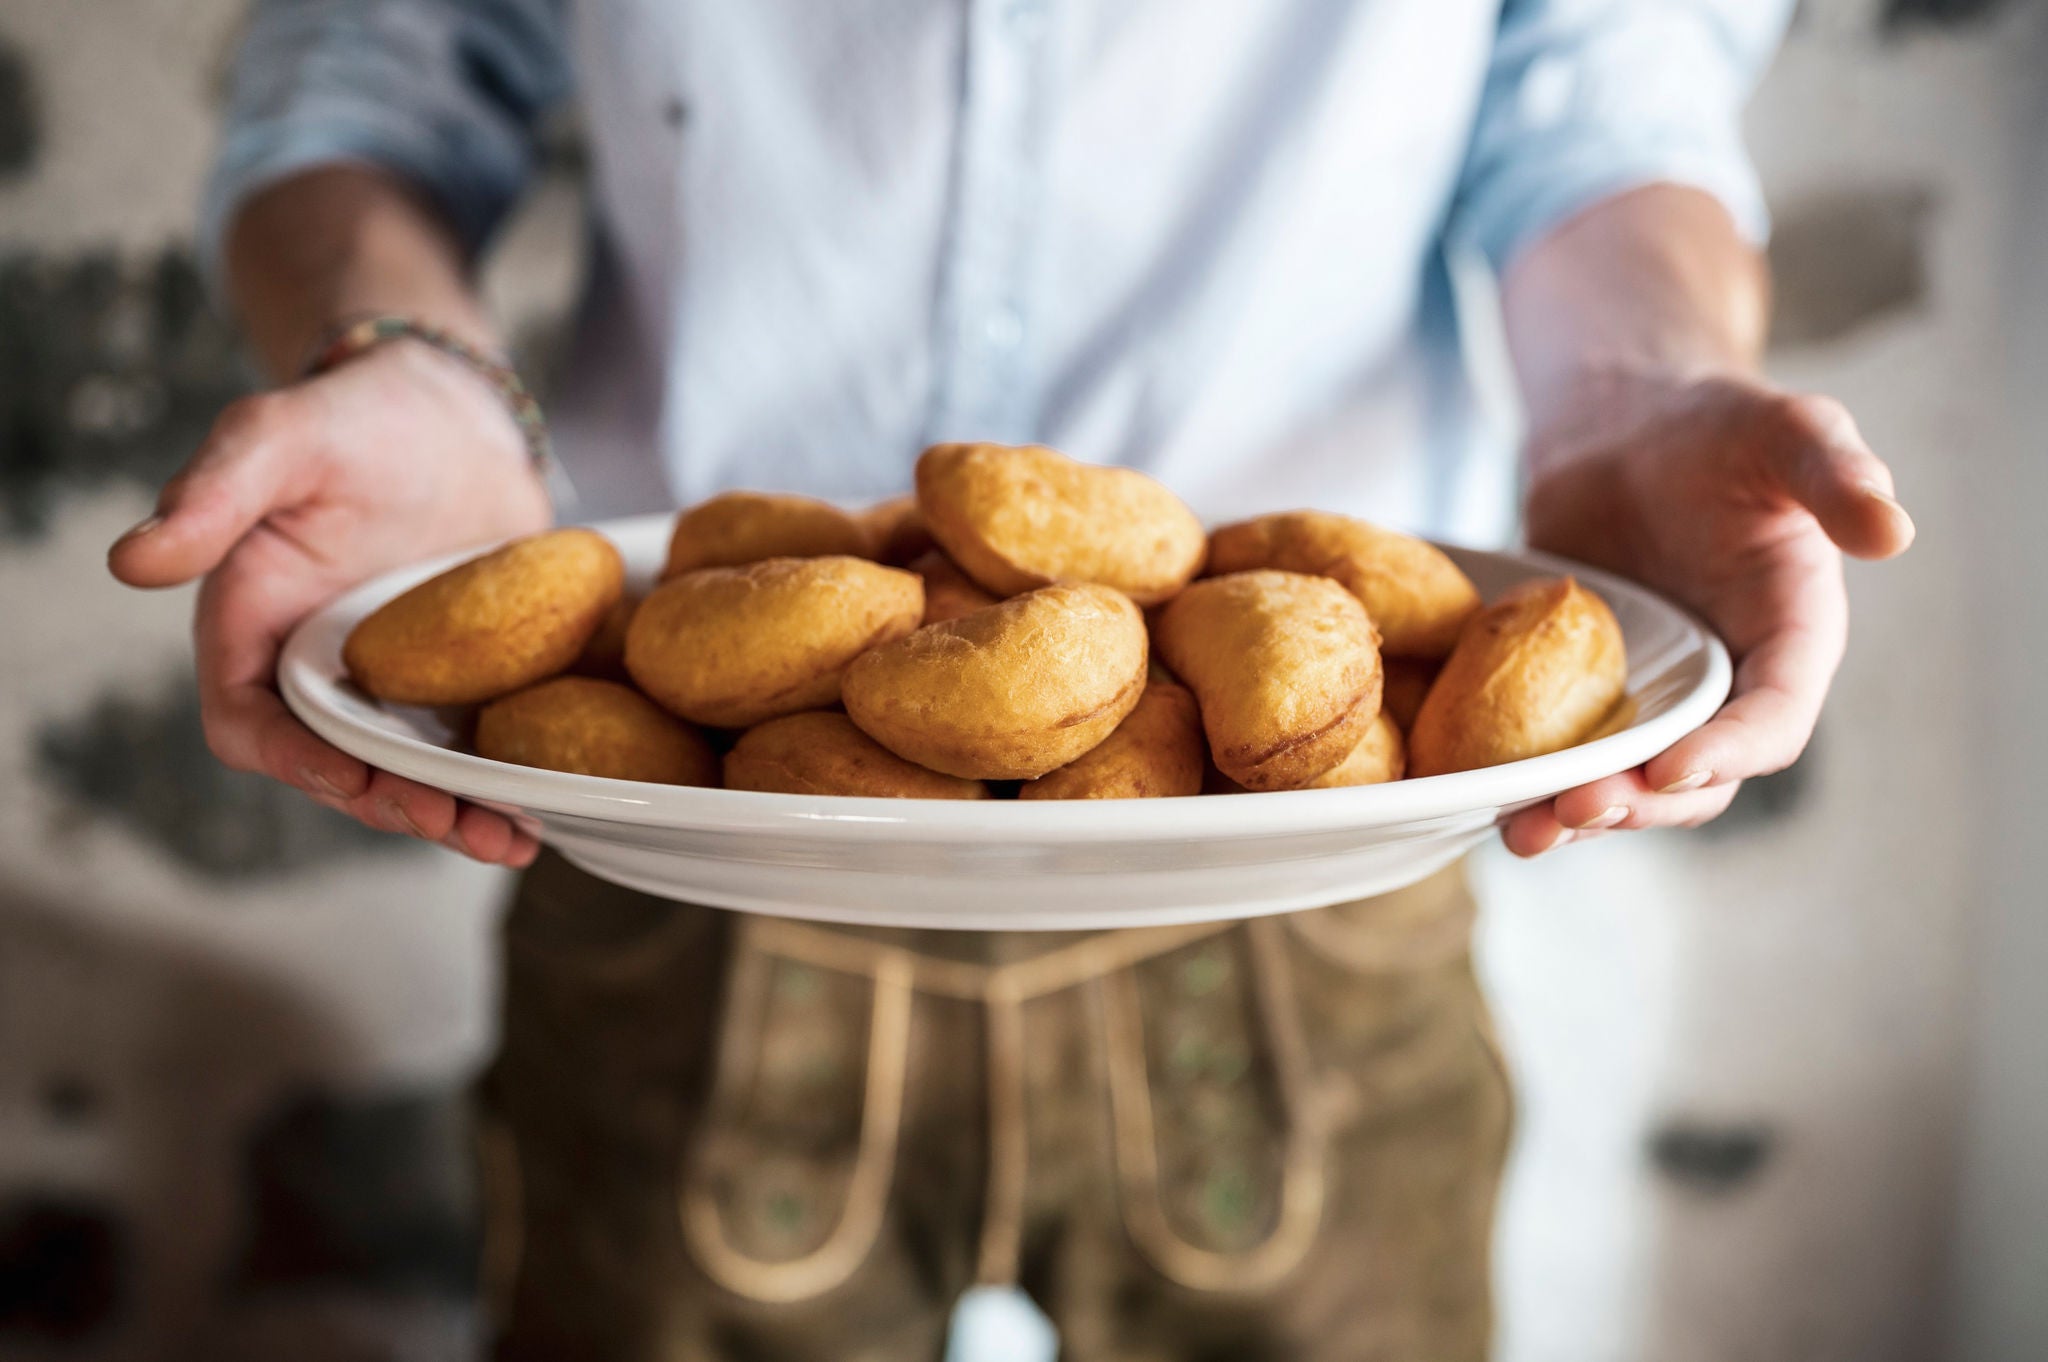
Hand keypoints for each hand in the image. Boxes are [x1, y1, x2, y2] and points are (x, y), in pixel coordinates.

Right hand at [108, 340, 553, 864]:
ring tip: (513, 840)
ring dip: (455, 816)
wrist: (457, 414)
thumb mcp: (279, 436)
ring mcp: (396, 684)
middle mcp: (322, 670)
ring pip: (412, 773)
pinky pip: (472, 748)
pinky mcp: (462, 681)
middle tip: (455, 822)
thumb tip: (132, 562)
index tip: (350, 773)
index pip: (249, 723)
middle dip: (393, 805)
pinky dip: (502, 784)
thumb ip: (213, 494)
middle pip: (340, 768)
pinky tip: (549, 809)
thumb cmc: (356, 415)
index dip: (292, 761)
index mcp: (258, 628)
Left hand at [1501, 369, 1915, 856]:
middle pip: (1699, 778)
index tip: (1677, 763)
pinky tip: (1489, 806)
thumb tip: (1893, 529)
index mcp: (1791, 640)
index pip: (1776, 718)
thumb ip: (1838, 474)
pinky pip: (1569, 757)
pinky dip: (1536, 788)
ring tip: (1529, 830)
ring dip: (1584, 815)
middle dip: (1645, 802)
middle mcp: (1728, 686)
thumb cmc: (1715, 426)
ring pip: (1631, 784)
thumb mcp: (1787, 433)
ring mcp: (1656, 697)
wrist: (1621, 429)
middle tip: (1582, 807)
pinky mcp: (1588, 696)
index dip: (1734, 751)